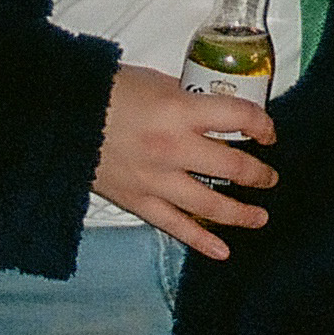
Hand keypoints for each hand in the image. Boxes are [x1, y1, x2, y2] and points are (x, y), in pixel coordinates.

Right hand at [93, 64, 278, 258]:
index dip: (262, 126)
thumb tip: (214, 114)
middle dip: (258, 174)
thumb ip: (189, 100)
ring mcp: (157, 179)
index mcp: (181, 111)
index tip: (268, 133)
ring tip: (260, 217)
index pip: (238, 119)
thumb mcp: (157, 82)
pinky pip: (175, 226)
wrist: (63, 118)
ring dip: (240, 213)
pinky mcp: (139, 201)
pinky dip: (201, 242)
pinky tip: (223, 252)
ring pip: (210, 204)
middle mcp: (175, 148)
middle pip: (232, 166)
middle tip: (270, 179)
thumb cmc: (110, 91)